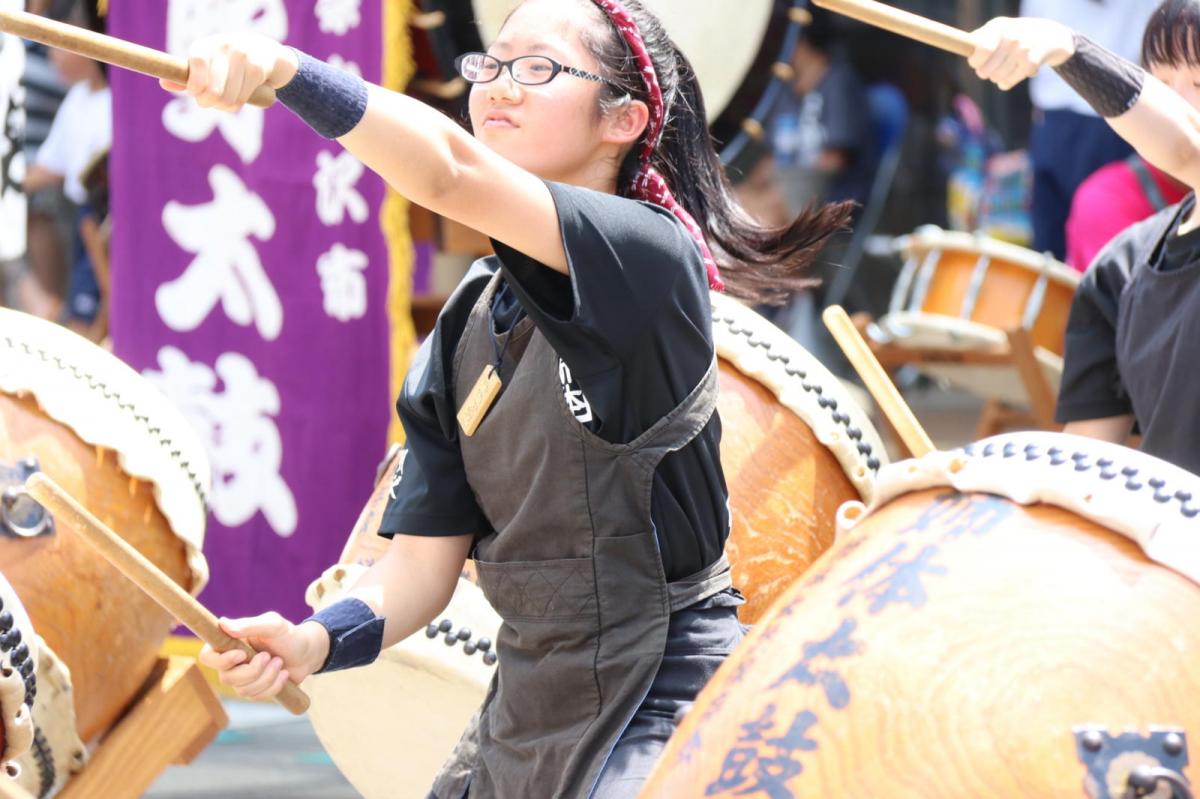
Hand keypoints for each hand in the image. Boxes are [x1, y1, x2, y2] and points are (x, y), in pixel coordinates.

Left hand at [159, 32, 299, 111]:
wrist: (263, 51)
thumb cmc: (225, 61)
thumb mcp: (204, 63)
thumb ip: (185, 76)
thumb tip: (163, 83)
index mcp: (204, 45)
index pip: (197, 65)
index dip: (195, 86)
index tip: (194, 93)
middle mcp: (223, 47)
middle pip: (213, 90)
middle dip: (209, 102)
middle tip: (209, 101)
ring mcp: (243, 57)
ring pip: (228, 99)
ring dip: (224, 106)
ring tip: (224, 100)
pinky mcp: (257, 69)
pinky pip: (241, 100)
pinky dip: (237, 105)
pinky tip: (238, 97)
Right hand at [198, 613, 329, 700]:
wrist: (307, 652)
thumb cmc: (288, 635)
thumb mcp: (273, 624)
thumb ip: (250, 625)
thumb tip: (223, 623)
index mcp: (229, 644)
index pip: (207, 657)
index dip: (220, 661)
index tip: (242, 655)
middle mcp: (231, 663)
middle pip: (226, 678)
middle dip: (252, 670)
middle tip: (270, 656)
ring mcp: (242, 679)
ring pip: (243, 690)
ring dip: (267, 677)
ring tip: (280, 662)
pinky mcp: (255, 691)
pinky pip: (257, 697)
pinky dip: (274, 686)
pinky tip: (284, 674)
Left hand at [969, 17, 1076, 90]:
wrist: (1052, 36)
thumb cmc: (1017, 34)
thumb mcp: (999, 29)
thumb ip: (979, 37)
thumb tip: (962, 45)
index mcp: (998, 27)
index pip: (980, 50)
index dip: (975, 61)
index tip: (978, 62)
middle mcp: (1010, 36)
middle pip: (984, 71)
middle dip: (986, 72)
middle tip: (993, 67)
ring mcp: (1022, 49)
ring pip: (995, 78)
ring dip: (998, 77)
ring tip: (1006, 68)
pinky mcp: (1031, 62)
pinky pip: (1007, 83)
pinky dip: (1007, 82)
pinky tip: (1015, 73)